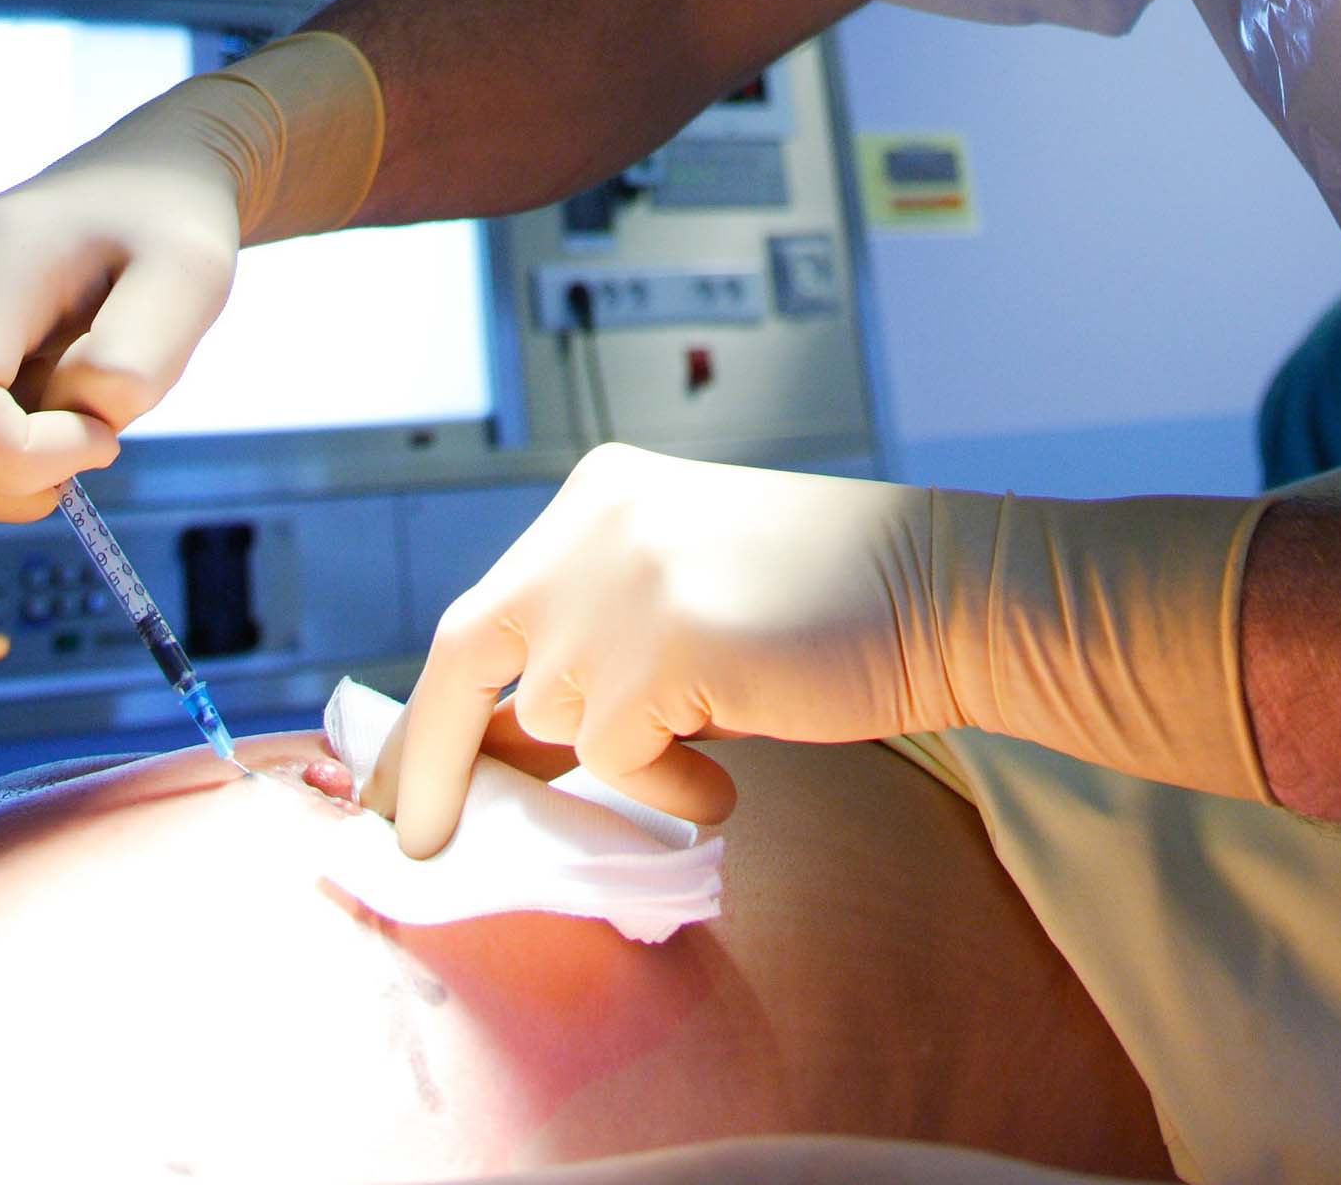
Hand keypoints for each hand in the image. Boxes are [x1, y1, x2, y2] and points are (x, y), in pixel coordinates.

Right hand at [0, 110, 243, 526]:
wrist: (146, 174)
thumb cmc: (174, 219)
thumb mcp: (194, 274)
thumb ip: (136, 360)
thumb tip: (75, 417)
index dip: (21, 457)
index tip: (104, 432)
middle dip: (15, 478)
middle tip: (96, 430)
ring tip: (66, 417)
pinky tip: (38, 414)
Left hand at [370, 449, 932, 845]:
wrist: (941, 588)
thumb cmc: (822, 606)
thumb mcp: (679, 597)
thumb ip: (593, 647)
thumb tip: (497, 756)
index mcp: (598, 496)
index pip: (481, 612)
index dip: (431, 711)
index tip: (398, 787)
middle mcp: (592, 523)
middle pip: (464, 653)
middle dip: (426, 760)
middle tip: (413, 843)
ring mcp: (620, 580)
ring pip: (556, 719)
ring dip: (619, 757)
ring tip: (712, 734)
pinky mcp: (659, 647)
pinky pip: (618, 763)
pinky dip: (668, 786)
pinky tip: (733, 762)